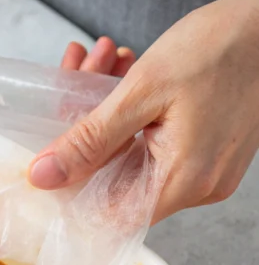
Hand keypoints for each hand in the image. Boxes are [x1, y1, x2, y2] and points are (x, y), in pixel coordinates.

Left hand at [29, 0, 258, 220]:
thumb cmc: (219, 47)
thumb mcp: (141, 92)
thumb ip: (90, 140)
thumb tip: (45, 176)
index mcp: (183, 180)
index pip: (110, 217)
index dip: (72, 194)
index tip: (46, 161)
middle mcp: (199, 184)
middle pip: (117, 180)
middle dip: (87, 133)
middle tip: (78, 75)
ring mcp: (207, 168)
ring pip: (132, 155)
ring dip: (107, 114)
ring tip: (102, 60)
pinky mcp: (209, 148)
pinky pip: (155, 141)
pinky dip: (132, 113)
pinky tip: (122, 70)